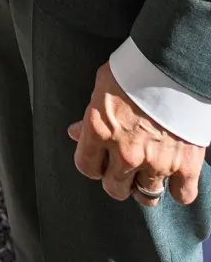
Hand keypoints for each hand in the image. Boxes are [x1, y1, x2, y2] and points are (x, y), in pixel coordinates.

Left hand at [69, 61, 205, 205]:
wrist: (173, 65)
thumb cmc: (135, 70)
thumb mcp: (102, 87)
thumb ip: (89, 116)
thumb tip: (75, 133)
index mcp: (100, 131)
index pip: (87, 167)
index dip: (93, 164)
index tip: (100, 159)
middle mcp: (126, 153)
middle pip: (115, 188)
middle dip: (117, 179)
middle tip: (124, 166)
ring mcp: (157, 162)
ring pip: (146, 196)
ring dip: (145, 186)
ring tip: (148, 172)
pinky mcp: (186, 165)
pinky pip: (182, 195)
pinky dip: (180, 188)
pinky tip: (176, 176)